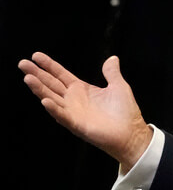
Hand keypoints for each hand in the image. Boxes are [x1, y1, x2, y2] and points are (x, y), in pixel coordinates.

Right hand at [19, 52, 152, 169]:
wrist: (132, 134)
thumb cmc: (126, 112)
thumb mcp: (119, 87)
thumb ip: (112, 73)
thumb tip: (112, 58)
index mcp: (82, 90)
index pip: (61, 75)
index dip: (49, 65)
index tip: (36, 55)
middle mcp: (73, 100)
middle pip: (51, 84)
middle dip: (37, 74)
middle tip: (22, 63)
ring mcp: (73, 112)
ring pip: (51, 98)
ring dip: (39, 89)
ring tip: (28, 78)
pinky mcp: (77, 124)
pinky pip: (62, 116)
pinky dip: (54, 109)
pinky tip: (45, 101)